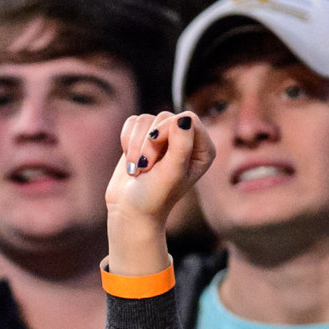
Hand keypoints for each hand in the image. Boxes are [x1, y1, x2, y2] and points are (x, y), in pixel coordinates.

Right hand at [106, 111, 214, 268]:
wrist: (130, 210)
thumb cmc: (154, 196)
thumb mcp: (172, 173)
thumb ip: (181, 144)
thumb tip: (183, 118)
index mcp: (202, 149)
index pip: (188, 118)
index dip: (167, 131)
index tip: (153, 156)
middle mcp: (186, 139)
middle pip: (164, 118)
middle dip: (148, 143)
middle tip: (145, 168)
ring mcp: (164, 137)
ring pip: (145, 120)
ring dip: (135, 145)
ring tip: (138, 169)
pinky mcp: (144, 137)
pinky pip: (132, 122)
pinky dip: (126, 141)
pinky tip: (131, 161)